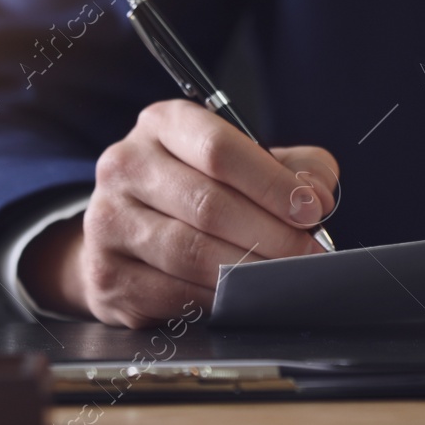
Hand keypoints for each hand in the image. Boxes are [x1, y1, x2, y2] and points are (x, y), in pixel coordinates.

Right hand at [20, 100, 338, 326]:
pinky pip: (172, 293)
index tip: (311, 210)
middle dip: (271, 234)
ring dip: (248, 270)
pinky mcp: (107, 275)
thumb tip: (317, 196)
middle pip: (208, 204)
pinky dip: (217, 300)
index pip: (219, 151)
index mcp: (163, 124)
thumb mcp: (248, 161)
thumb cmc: (199, 190)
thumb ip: (294, 169)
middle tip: (309, 254)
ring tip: (285, 277)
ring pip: (189, 252)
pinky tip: (243, 297)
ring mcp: (107, 221)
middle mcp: (125, 165)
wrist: (127, 231)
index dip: (272, 184)